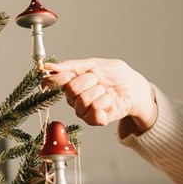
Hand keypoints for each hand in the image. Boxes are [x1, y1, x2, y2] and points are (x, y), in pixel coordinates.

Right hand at [42, 59, 156, 130]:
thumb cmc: (115, 75)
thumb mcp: (93, 63)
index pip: (50, 82)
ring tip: (105, 90)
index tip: (71, 73)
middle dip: (89, 80)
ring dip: (99, 91)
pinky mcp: (95, 120)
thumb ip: (71, 65)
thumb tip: (48, 67)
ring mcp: (83, 110)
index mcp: (69, 82)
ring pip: (83, 100)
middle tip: (98, 80)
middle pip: (71, 89)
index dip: (58, 78)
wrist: (134, 86)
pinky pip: (94, 112)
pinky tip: (109, 100)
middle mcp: (73, 98)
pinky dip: (105, 102)